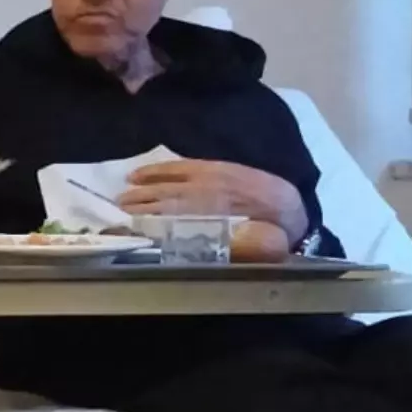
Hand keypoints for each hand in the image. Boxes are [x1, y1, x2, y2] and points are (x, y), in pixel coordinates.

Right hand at [117, 159, 307, 243]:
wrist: (294, 207)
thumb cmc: (275, 234)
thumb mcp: (265, 247)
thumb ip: (243, 247)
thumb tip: (218, 245)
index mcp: (226, 212)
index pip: (181, 214)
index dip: (154, 218)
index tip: (130, 224)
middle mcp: (214, 189)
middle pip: (171, 195)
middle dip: (142, 202)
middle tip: (118, 210)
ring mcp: (213, 174)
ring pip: (172, 179)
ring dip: (146, 186)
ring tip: (124, 193)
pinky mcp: (215, 166)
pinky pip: (182, 165)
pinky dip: (160, 168)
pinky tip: (143, 173)